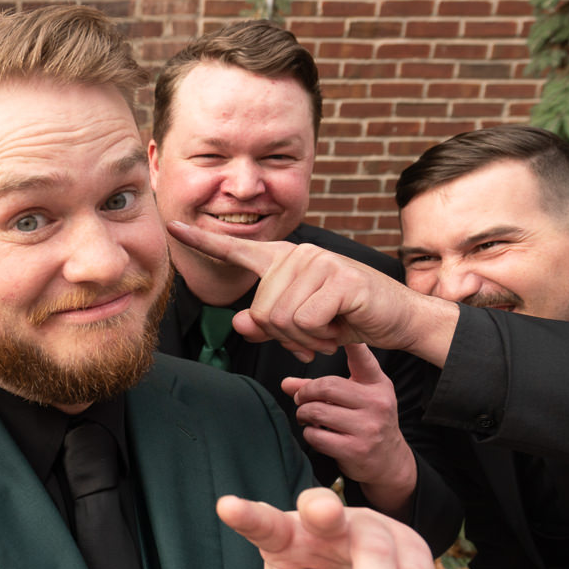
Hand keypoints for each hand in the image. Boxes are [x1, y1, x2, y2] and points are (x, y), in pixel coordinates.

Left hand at [166, 222, 457, 365]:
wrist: (397, 319)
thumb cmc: (345, 319)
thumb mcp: (300, 326)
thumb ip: (266, 324)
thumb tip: (239, 323)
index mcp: (283, 261)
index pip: (235, 248)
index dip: (202, 242)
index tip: (171, 228)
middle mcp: (298, 255)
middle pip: (260, 311)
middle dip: (286, 337)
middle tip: (315, 334)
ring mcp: (319, 262)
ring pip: (280, 319)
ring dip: (304, 339)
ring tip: (328, 329)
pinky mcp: (338, 278)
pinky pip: (304, 321)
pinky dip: (320, 337)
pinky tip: (339, 328)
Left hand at [218, 487, 439, 568]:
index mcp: (286, 540)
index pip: (264, 526)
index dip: (246, 517)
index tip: (225, 507)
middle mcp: (325, 524)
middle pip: (326, 513)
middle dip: (325, 510)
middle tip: (324, 514)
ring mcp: (369, 525)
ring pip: (380, 553)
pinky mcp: (408, 539)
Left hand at [281, 344, 416, 516]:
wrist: (388, 461)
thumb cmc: (367, 422)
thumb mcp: (355, 398)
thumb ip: (322, 387)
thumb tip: (285, 384)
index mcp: (378, 385)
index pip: (362, 358)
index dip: (350, 343)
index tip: (330, 331)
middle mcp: (377, 403)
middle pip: (326, 386)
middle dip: (305, 393)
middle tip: (301, 400)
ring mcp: (368, 427)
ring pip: (317, 411)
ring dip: (304, 414)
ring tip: (308, 417)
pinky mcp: (356, 449)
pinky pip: (316, 435)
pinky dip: (310, 434)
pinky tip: (318, 433)